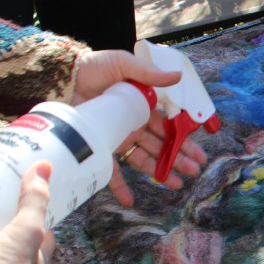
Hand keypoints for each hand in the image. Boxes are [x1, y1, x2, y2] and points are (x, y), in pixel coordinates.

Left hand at [71, 49, 208, 206]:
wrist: (63, 76)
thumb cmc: (94, 67)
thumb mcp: (124, 63)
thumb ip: (149, 73)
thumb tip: (177, 76)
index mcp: (143, 107)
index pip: (169, 128)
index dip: (184, 141)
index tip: (199, 153)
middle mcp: (133, 125)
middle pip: (161, 146)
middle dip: (179, 159)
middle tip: (195, 171)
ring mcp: (118, 137)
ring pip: (143, 159)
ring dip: (161, 172)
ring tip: (177, 184)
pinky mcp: (100, 146)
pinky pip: (111, 170)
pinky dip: (120, 187)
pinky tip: (130, 201)